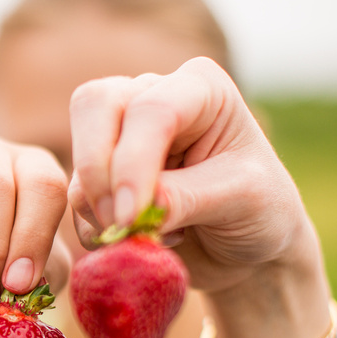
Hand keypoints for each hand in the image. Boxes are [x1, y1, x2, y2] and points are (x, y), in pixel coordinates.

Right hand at [68, 57, 315, 295]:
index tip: (131, 217)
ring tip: (152, 236)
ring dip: (101, 209)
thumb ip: (187, 198)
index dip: (133, 162)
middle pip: (94, 105)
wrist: (247, 249)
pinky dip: (97, 229)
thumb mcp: (242, 200)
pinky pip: (76, 198)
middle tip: (118, 222)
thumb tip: (134, 211)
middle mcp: (152, 97)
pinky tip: (142, 240)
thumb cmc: (260, 210)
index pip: (151, 109)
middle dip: (98, 168)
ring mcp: (121, 134)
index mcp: (199, 88)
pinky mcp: (102, 176)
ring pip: (80, 159)